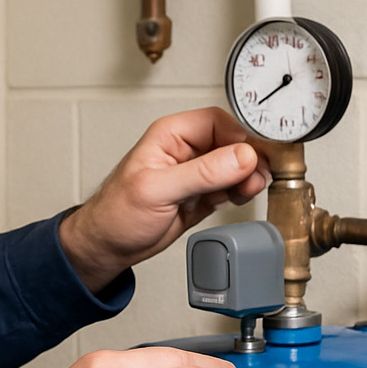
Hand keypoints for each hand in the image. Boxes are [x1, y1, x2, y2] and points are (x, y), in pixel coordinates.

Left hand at [59, 108, 269, 292]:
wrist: (109, 246)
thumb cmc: (116, 213)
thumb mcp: (157, 190)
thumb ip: (202, 172)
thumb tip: (241, 156)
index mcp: (171, 135)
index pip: (217, 121)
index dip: (239, 136)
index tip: (253, 156)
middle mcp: (186, 150)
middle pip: (232, 142)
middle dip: (249, 159)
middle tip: (257, 176)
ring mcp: (197, 172)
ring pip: (236, 165)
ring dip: (248, 176)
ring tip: (248, 189)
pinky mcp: (203, 194)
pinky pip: (232, 185)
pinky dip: (241, 190)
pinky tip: (240, 197)